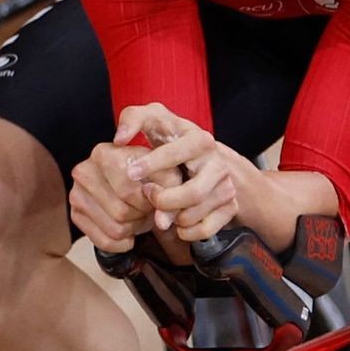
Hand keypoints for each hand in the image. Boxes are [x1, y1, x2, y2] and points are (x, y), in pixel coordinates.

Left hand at [117, 103, 256, 245]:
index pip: (178, 155)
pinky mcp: (230, 207)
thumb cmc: (171, 139)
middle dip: (165, 201)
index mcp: (200, 141)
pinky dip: (186, 231)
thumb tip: (119, 139)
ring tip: (160, 207)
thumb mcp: (154, 119)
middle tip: (148, 195)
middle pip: (193, 194)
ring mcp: (227, 187)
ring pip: (195, 214)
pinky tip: (176, 222)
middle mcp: (218, 164)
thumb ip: (133, 119)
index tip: (131, 173)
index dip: (152, 165)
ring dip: (172, 217)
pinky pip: (206, 229)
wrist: (203, 158)